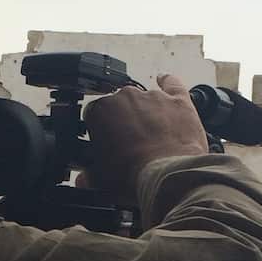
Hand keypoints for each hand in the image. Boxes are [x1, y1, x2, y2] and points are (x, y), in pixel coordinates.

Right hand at [79, 73, 209, 198]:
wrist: (167, 176)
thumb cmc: (132, 176)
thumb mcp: (101, 180)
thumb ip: (88, 176)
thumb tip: (84, 179)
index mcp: (100, 111)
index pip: (94, 115)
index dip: (101, 132)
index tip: (107, 145)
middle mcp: (124, 96)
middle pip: (119, 105)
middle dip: (123, 122)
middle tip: (130, 146)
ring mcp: (152, 96)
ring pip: (144, 99)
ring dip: (145, 113)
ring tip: (151, 137)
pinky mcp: (177, 100)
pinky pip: (171, 84)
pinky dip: (167, 82)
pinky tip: (163, 80)